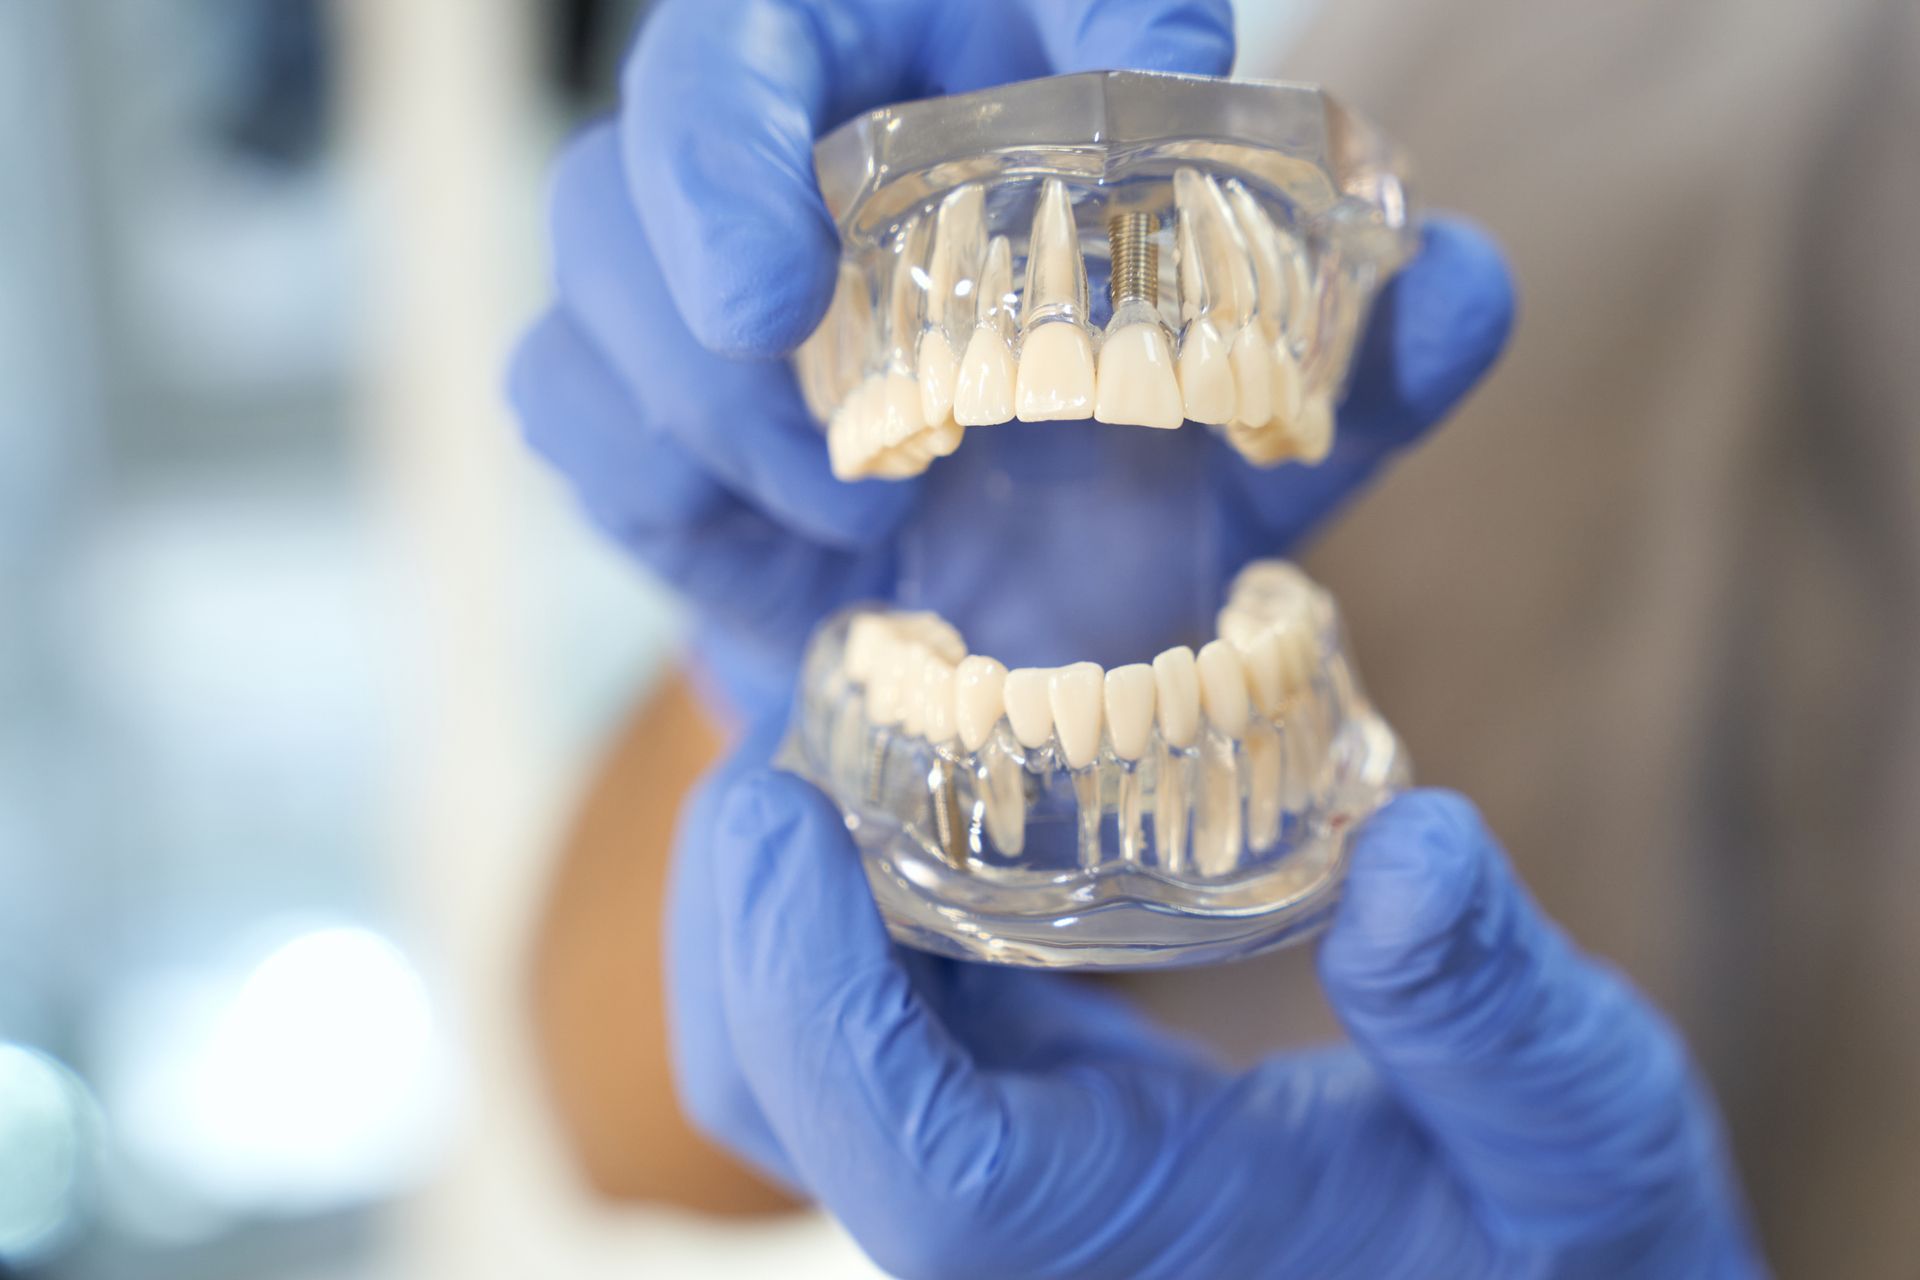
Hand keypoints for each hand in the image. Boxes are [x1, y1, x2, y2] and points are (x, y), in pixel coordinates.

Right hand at [508, 0, 1515, 709]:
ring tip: (845, 519)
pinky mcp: (623, 407)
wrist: (1017, 582)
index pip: (828, 12)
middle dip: (708, 223)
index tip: (1029, 129)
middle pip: (663, 111)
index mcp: (938, 87)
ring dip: (691, 401)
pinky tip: (784, 563)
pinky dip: (655, 491)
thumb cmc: (1136, 446)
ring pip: (587, 264)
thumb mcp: (1258, 408)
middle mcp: (792, 156)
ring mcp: (683, 278)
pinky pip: (563, 411)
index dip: (874, 76)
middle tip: (793, 358)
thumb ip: (1359, 347)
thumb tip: (1467, 289)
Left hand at [669, 719, 1763, 1278]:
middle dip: (740, 928)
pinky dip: (850, 908)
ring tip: (823, 733)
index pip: (912, 1160)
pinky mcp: (1024, 1127)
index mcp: (1124, 1251)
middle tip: (772, 740)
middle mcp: (1025, 1238)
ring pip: (796, 1070)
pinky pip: (874, 1024)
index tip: (772, 802)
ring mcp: (1012, 1182)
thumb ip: (1496, 1016)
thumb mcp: (1577, 1137)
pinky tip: (909, 789)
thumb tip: (1416, 849)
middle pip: (782, 1108)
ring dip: (776, 909)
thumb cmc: (1562, 1256)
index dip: (809, 989)